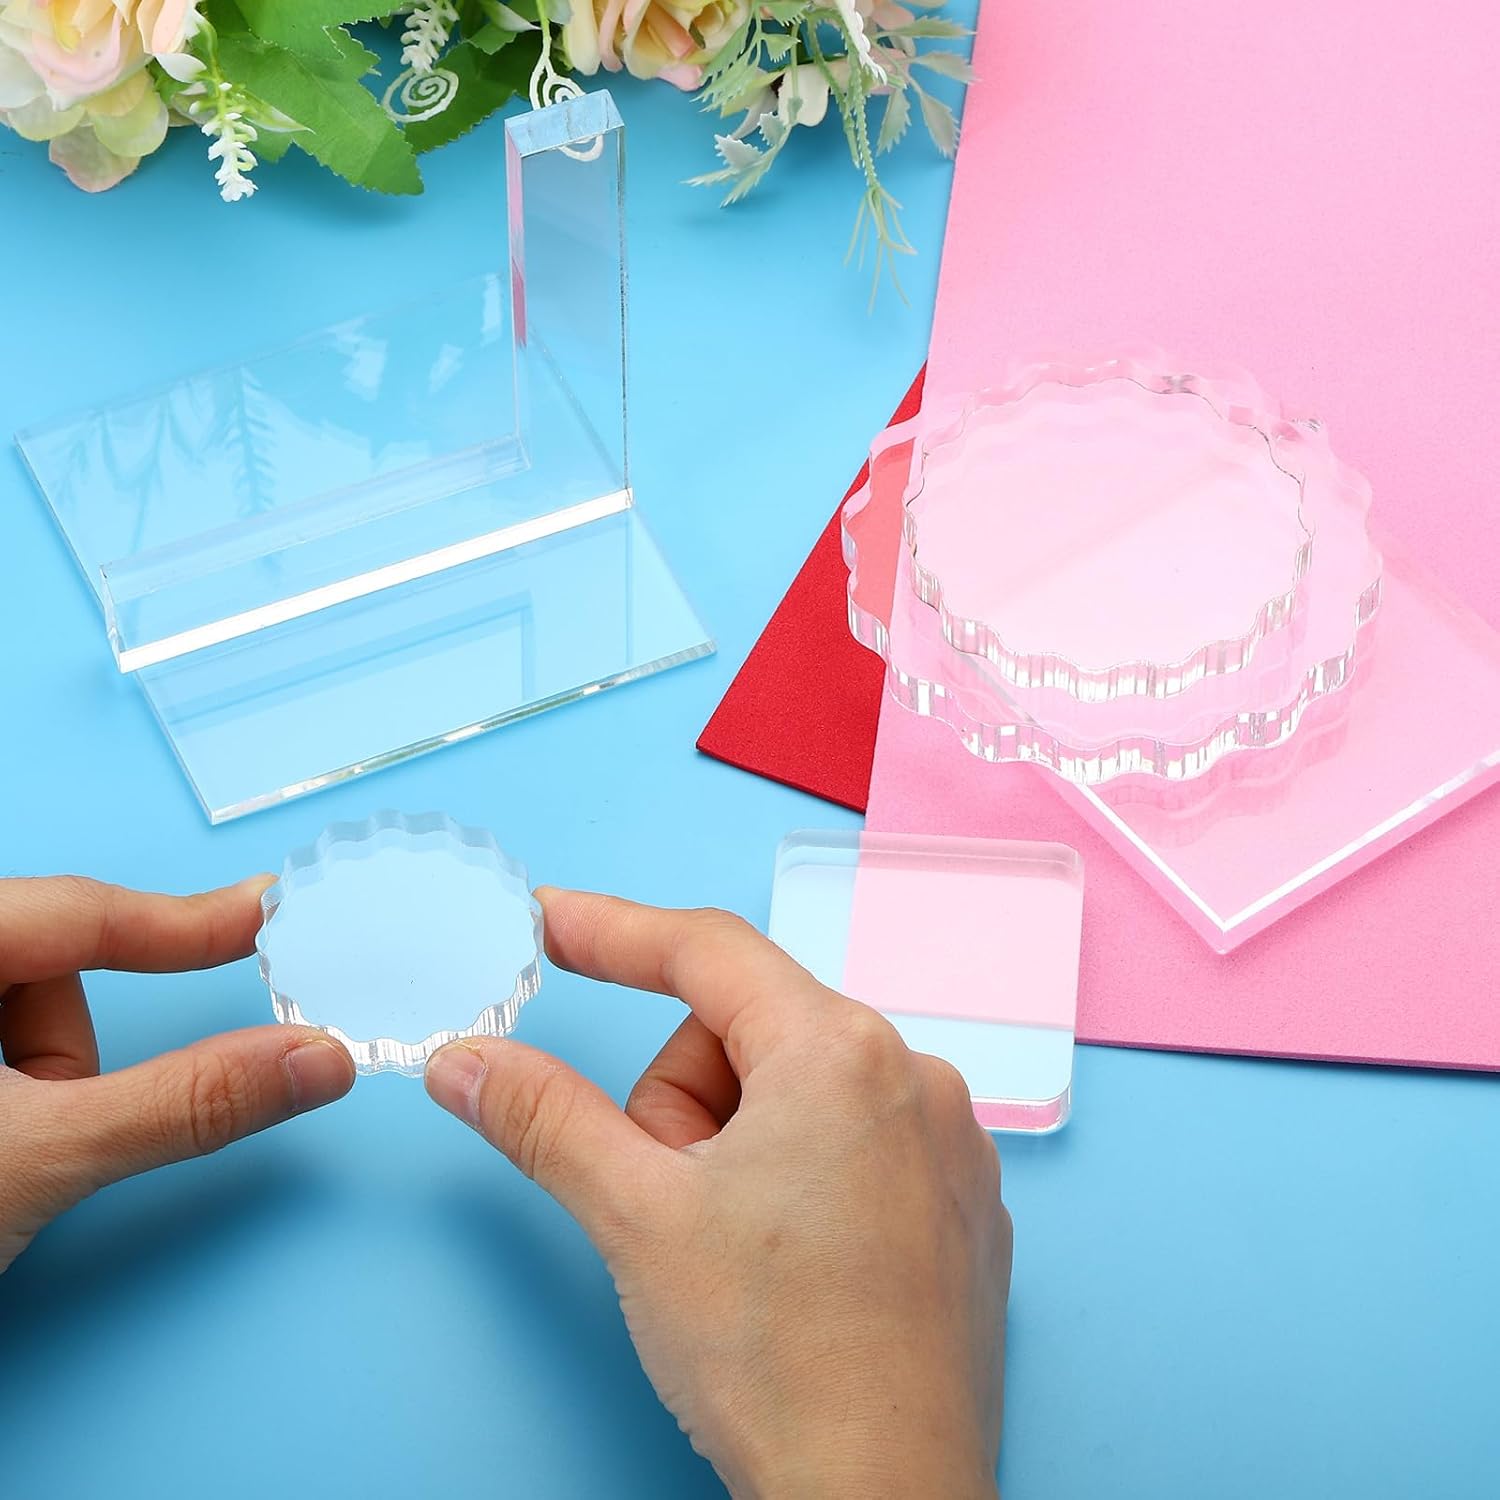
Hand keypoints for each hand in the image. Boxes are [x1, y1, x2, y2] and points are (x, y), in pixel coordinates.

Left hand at [0, 875, 354, 1271]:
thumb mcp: (41, 1154)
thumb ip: (184, 1102)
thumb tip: (318, 1061)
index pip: (82, 908)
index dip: (185, 920)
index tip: (272, 913)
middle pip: (46, 963)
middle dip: (68, 1043)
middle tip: (60, 1111)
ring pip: (17, 1012)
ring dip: (36, 1082)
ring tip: (5, 1157)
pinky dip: (13, 1098)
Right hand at [426, 890, 1010, 1498]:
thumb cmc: (777, 1359)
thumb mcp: (637, 1217)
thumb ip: (543, 1117)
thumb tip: (467, 1059)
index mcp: (842, 1052)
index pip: (706, 949)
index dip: (612, 929)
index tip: (548, 919)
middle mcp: (914, 1076)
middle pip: (747, 1034)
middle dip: (683, 1103)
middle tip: (669, 1199)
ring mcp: (947, 1142)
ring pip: (795, 1092)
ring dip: (735, 1146)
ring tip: (732, 1248)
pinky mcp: (960, 1204)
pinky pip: (852, 1142)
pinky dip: (797, 1176)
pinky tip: (790, 1264)